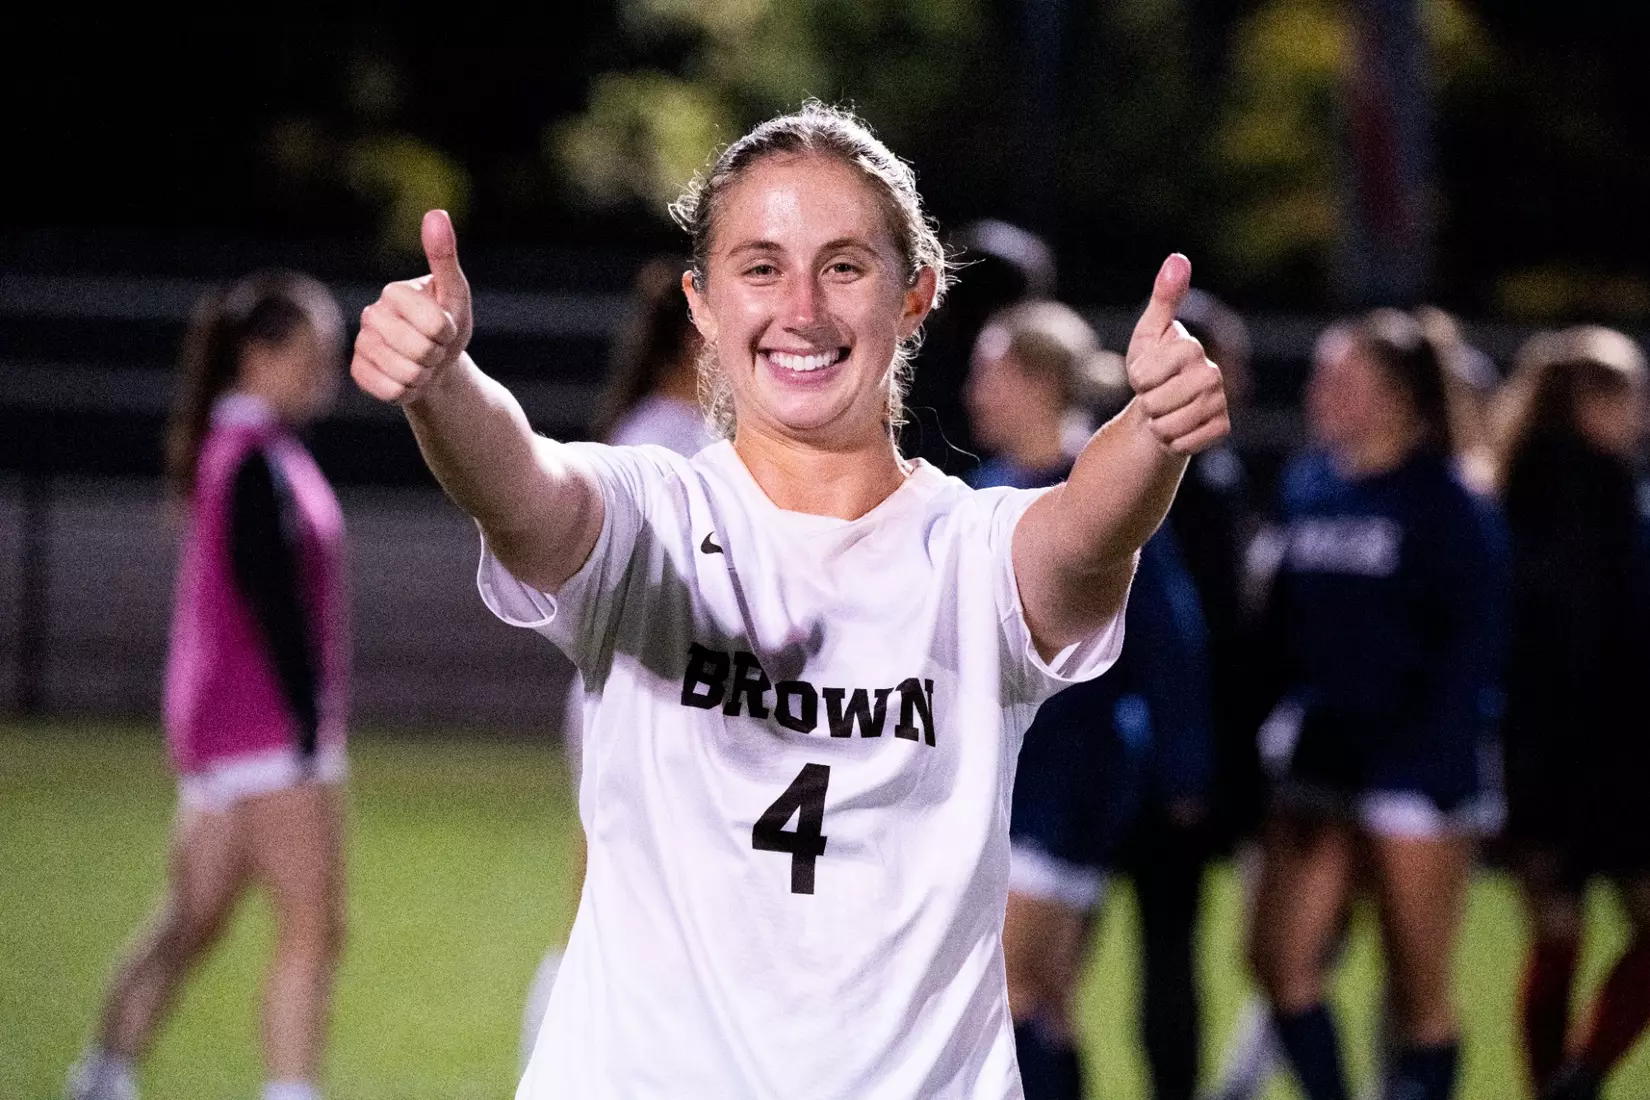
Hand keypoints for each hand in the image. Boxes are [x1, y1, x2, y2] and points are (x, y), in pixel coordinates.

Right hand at [351, 209, 473, 405]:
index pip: (433, 324)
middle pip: (419, 348)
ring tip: (423, 363)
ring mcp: (361, 344)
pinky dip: (407, 391)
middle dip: (437, 355)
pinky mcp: (358, 372)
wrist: (436, 364)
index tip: (445, 328)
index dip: (448, 332)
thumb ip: (444, 257)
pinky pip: (390, 391)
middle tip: (434, 348)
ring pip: (405, 373)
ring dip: (424, 375)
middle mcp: (370, 315)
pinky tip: (406, 379)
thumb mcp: (455, 294)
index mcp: (394, 292)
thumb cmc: (448, 324)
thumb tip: (436, 212)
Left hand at [1125, 254, 1229, 453]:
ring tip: (1162, 413)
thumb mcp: (1148, 335)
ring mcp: (1219, 402)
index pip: (1147, 374)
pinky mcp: (1222, 428)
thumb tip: (1179, 258)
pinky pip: (1185, 443)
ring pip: (1170, 426)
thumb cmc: (1152, 368)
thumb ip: (1164, 298)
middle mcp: (1212, 373)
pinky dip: (1173, 442)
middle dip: (1146, 403)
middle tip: (1154, 397)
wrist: (1163, 409)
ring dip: (1157, 425)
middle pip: (1158, 402)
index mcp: (1191, 348)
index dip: (1138, 379)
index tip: (1143, 375)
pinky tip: (1177, 430)